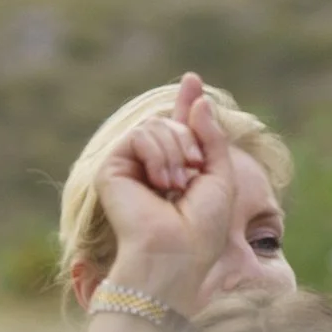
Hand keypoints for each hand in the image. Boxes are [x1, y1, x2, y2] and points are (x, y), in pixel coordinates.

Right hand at [95, 72, 235, 315]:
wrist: (176, 252)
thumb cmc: (201, 227)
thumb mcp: (220, 177)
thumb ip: (211, 137)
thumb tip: (199, 100)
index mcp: (177, 169)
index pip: (180, 128)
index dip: (187, 104)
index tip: (193, 78)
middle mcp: (151, 166)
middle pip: (172, 123)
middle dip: (190, 141)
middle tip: (193, 173)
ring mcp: (129, 166)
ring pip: (156, 127)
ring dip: (176, 152)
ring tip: (177, 186)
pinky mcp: (111, 168)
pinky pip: (140, 135)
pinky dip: (158, 154)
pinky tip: (161, 182)